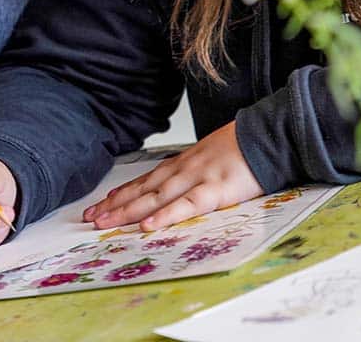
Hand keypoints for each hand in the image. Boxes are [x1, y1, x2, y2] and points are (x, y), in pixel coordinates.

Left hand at [82, 122, 262, 231]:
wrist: (269, 134)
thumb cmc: (245, 148)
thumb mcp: (212, 156)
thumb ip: (195, 169)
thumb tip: (179, 183)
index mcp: (184, 163)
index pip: (146, 179)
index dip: (123, 192)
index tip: (102, 203)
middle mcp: (184, 169)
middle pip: (144, 189)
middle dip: (115, 204)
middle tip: (90, 218)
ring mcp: (198, 178)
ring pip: (156, 197)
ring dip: (128, 210)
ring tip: (106, 222)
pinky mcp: (216, 189)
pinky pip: (187, 205)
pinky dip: (166, 216)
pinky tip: (148, 225)